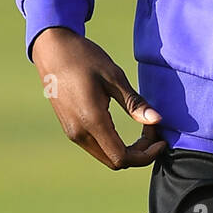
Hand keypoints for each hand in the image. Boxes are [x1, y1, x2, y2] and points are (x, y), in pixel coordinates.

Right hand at [31, 27, 167, 169]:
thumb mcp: (114, 77)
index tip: (160, 138)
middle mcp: (79, 133)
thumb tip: (158, 120)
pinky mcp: (70, 128)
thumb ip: (134, 103)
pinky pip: (96, 146)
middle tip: (153, 130)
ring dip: (127, 149)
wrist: (52, 50)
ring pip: (105, 156)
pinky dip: (114, 143)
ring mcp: (72, 132)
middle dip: (139, 153)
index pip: (122, 158)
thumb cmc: (84, 58)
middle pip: (115, 162)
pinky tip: (124, 125)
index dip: (145, 154)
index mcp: (91, 121)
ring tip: (143, 127)